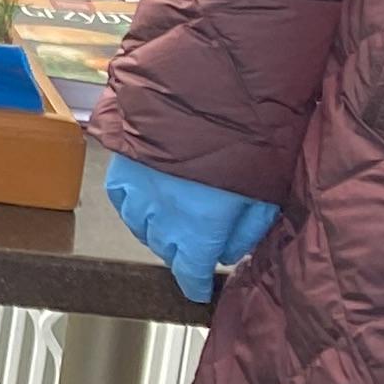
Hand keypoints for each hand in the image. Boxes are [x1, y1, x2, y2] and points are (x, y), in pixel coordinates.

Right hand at [101, 154, 279, 305]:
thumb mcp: (263, 191)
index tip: (198, 291)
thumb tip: (232, 250)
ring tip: (170, 231)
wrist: (201, 92)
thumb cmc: (241, 141)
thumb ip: (249, 228)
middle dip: (180, 256)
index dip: (194, 284)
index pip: (190, 270)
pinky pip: (121, 200)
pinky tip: (142, 207)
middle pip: (165, 250)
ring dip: (156, 234)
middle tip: (194, 253)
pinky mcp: (121, 168)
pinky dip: (131, 209)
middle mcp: (161, 216)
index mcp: (198, 228)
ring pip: (140, 228)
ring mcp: (137, 192)